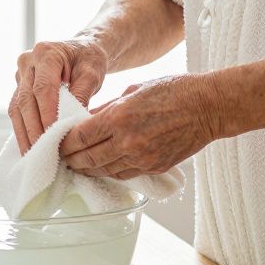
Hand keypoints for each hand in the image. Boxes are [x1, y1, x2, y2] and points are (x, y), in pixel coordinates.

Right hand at [9, 38, 108, 154]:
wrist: (82, 49)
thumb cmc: (89, 60)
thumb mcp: (92, 74)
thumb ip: (82, 94)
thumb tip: (71, 123)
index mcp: (46, 52)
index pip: (43, 88)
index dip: (46, 114)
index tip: (53, 135)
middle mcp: (27, 61)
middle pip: (26, 100)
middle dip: (33, 128)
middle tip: (42, 151)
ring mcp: (20, 73)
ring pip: (16, 107)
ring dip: (24, 132)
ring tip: (32, 154)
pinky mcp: (19, 86)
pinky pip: (17, 109)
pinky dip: (22, 128)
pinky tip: (29, 146)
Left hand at [60, 74, 222, 179]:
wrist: (208, 107)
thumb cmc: (173, 90)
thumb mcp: (133, 90)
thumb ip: (108, 108)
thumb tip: (86, 120)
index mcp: (119, 117)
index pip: (79, 138)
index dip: (63, 143)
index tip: (56, 142)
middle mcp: (128, 142)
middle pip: (87, 159)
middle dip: (70, 159)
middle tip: (61, 157)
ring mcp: (142, 158)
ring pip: (104, 170)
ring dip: (88, 168)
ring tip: (77, 164)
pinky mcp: (154, 167)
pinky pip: (123, 174)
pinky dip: (109, 171)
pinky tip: (102, 166)